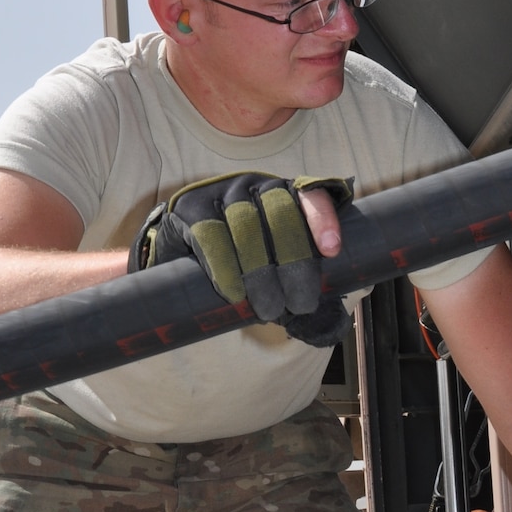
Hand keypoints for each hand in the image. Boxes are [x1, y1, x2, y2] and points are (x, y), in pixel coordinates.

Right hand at [128, 173, 353, 347]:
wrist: (180, 250)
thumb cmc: (238, 261)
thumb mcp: (273, 267)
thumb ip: (299, 285)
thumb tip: (329, 324)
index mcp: (285, 194)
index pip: (311, 195)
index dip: (322, 220)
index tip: (331, 251)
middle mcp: (256, 187)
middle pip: (281, 216)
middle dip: (294, 263)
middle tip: (299, 304)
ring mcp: (224, 193)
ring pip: (247, 228)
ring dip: (261, 274)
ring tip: (267, 309)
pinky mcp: (193, 207)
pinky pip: (212, 236)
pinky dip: (226, 269)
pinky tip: (234, 294)